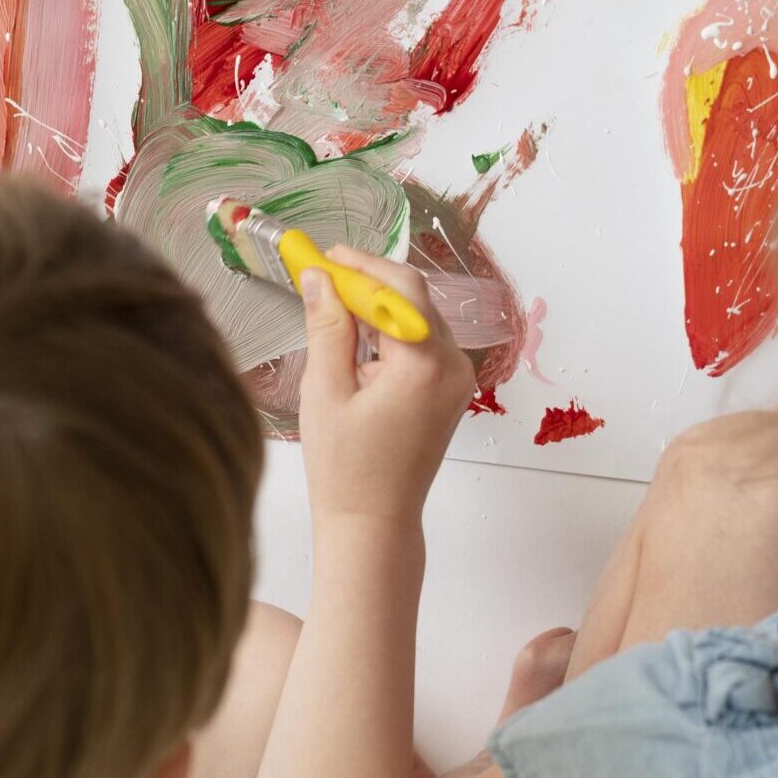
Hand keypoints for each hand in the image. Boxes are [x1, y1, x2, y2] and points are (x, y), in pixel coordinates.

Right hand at [297, 249, 474, 529]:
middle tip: (322, 277)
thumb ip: (327, 327)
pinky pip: (423, 343)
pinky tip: (357, 336)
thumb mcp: (325, 390)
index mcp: (425, 364)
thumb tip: (321, 278)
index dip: (359, 265)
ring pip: (418, 317)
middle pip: (413, 298)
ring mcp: (457, 379)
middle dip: (366, 283)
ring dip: (378, 306)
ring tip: (331, 306)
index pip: (399, 288)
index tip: (323, 256)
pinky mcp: (450, 390)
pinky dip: (392, 331)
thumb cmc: (347, 468)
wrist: (374, 521)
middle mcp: (453, 366)